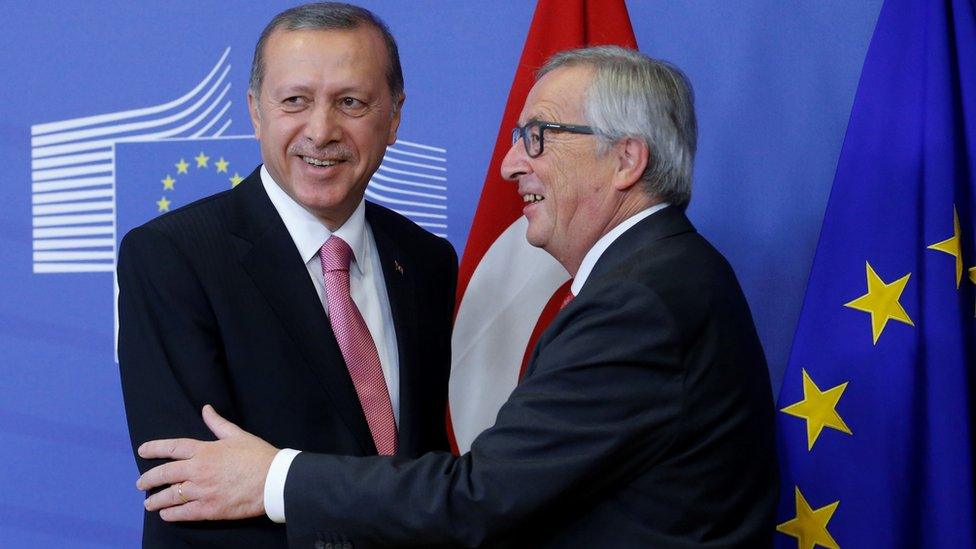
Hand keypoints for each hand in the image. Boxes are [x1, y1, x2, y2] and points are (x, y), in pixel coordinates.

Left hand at [136, 405, 278, 520]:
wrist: (273, 480)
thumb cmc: (258, 456)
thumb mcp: (237, 435)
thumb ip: (217, 423)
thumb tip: (206, 409)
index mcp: (205, 451)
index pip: (173, 447)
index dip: (155, 448)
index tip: (142, 451)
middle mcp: (199, 470)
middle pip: (165, 474)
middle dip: (149, 479)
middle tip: (141, 483)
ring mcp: (203, 491)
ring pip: (171, 496)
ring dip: (156, 500)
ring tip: (149, 503)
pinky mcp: (210, 509)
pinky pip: (184, 513)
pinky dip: (172, 514)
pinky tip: (165, 515)